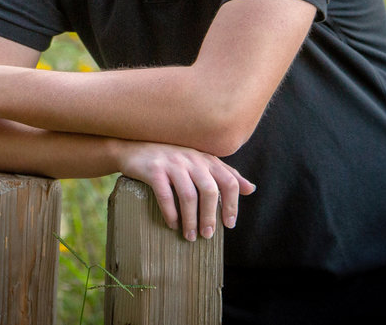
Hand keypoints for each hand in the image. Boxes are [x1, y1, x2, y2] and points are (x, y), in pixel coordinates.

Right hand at [114, 140, 255, 241]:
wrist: (134, 148)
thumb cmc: (171, 159)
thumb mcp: (199, 163)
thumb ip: (224, 174)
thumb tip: (251, 189)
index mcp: (205, 159)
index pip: (228, 180)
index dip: (232, 205)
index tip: (229, 225)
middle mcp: (191, 159)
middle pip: (209, 190)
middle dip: (210, 216)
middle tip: (207, 235)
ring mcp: (172, 163)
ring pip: (188, 195)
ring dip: (191, 220)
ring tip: (189, 236)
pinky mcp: (154, 170)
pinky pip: (166, 195)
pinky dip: (171, 213)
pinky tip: (172, 224)